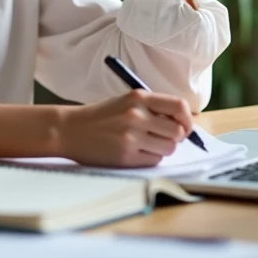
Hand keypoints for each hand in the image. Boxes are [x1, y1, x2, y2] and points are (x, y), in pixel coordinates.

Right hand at [58, 89, 192, 167]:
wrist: (69, 129)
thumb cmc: (100, 116)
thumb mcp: (125, 102)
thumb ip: (152, 108)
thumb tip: (182, 124)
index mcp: (138, 97)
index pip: (179, 106)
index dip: (187, 119)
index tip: (184, 126)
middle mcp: (136, 115)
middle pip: (177, 131)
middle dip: (175, 137)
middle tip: (163, 138)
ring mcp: (131, 136)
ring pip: (168, 148)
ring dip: (162, 149)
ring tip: (146, 145)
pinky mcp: (126, 156)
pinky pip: (153, 160)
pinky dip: (150, 158)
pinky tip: (135, 152)